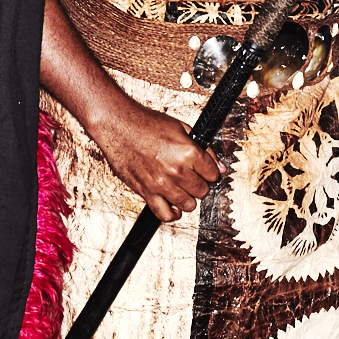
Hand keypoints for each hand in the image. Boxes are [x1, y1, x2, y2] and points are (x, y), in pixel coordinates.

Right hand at [89, 98, 220, 222]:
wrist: (118, 125)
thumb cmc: (146, 123)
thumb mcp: (182, 128)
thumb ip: (204, 150)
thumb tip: (220, 168)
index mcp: (189, 153)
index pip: (213, 174)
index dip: (210, 171)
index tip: (204, 169)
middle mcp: (177, 171)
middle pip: (202, 191)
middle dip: (199, 183)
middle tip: (191, 175)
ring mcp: (161, 184)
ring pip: (188, 205)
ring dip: (187, 197)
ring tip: (181, 187)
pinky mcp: (146, 192)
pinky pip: (165, 214)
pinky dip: (172, 213)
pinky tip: (173, 205)